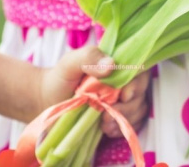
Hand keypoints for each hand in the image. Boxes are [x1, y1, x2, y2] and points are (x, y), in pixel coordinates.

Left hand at [36, 45, 151, 136]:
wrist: (47, 100)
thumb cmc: (60, 78)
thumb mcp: (70, 63)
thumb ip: (89, 57)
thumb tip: (111, 65)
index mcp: (119, 64)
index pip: (141, 70)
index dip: (137, 84)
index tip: (124, 96)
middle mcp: (126, 81)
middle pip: (141, 92)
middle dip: (128, 107)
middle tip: (106, 115)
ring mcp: (124, 100)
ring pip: (139, 109)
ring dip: (125, 119)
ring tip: (104, 125)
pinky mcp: (119, 116)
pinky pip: (133, 123)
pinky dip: (122, 129)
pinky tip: (107, 130)